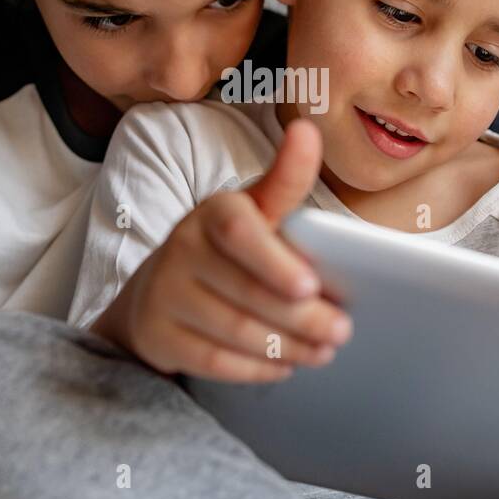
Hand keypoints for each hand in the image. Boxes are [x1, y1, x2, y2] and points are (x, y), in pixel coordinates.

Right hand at [96, 118, 352, 382]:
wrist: (159, 290)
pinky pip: (214, 361)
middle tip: (341, 329)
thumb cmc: (226, 248)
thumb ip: (286, 180)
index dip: (274, 260)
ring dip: (286, 345)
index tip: (309, 283)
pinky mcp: (157, 335)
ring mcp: (165, 293)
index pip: (239, 231)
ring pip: (234, 330)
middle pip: (247, 291)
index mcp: (213, 211)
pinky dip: (255, 368)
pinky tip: (284, 365)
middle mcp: (181, 248)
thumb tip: (307, 131)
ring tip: (323, 350)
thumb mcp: (255, 209)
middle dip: (301, 316)